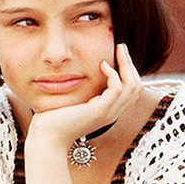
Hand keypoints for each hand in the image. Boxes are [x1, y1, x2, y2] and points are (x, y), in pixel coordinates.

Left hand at [27, 43, 143, 148]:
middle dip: (130, 64)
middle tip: (121, 46)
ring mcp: (108, 113)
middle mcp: (112, 113)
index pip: (130, 90)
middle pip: (136, 86)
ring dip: (126, 64)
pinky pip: (117, 89)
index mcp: (108, 111)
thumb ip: (82, 92)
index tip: (118, 54)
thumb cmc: (54, 119)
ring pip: (132, 86)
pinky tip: (102, 65)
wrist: (47, 136)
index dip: (128, 71)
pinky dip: (113, 74)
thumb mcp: (73, 102)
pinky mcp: (99, 111)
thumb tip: (80, 74)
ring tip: (118, 50)